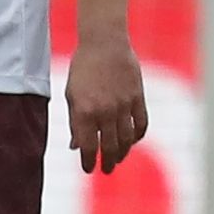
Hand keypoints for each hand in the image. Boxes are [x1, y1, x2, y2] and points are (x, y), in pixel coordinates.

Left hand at [68, 32, 150, 173]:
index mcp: (84, 111)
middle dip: (108, 161)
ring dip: (123, 152)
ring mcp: (124, 105)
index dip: (88, 161)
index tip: (88, 168)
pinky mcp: (138, 98)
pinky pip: (141, 124)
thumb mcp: (71, 95)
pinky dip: (138, 136)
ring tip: (118, 159)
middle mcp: (105, 111)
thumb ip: (75, 122)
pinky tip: (133, 141)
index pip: (88, 146)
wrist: (104, 44)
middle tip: (106, 169)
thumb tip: (76, 146)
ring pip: (127, 139)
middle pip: (110, 146)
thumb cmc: (83, 69)